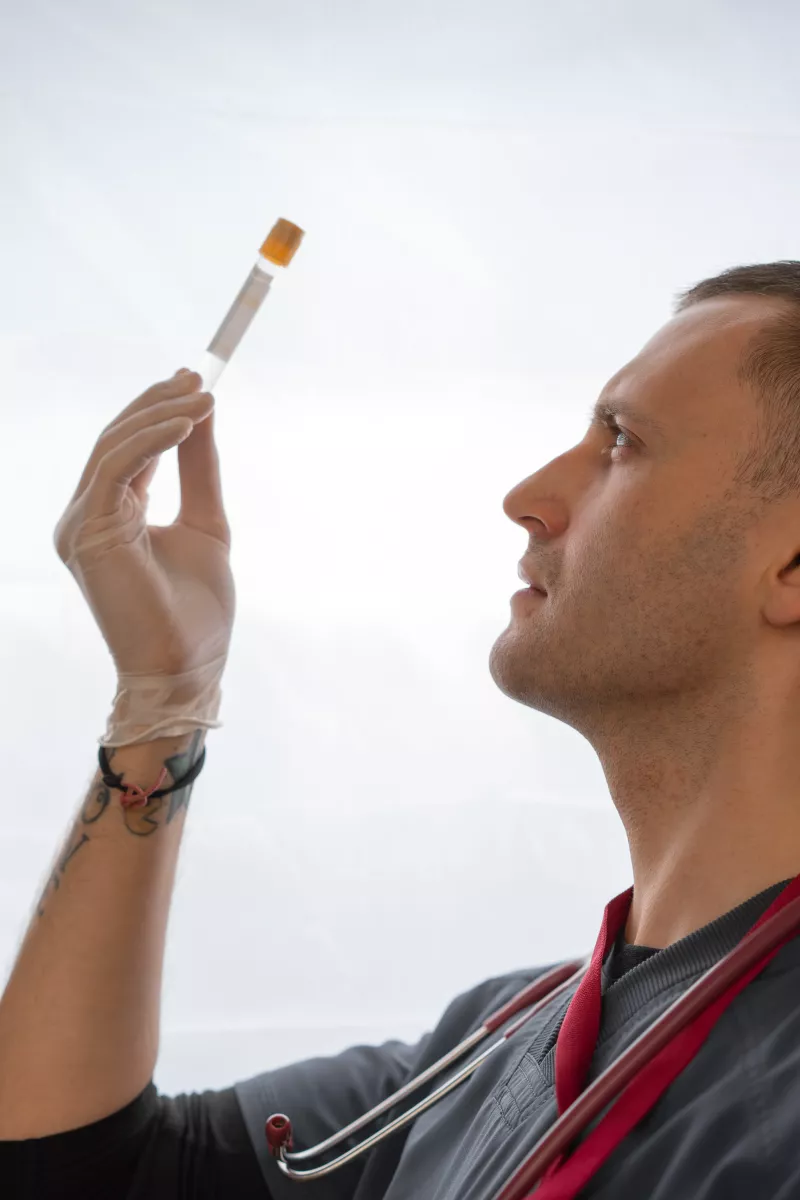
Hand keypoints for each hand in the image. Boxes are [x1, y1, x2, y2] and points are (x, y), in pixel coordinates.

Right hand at [54, 370, 235, 678]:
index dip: (157, 412)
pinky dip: (152, 441)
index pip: (126, 450)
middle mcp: (86, 518)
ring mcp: (81, 526)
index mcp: (110, 518)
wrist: (187, 667)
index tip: (194, 383)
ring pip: (114, 449)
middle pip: (116, 442)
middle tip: (197, 377)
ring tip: (202, 396)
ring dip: (160, 416)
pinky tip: (187, 424)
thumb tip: (203, 415)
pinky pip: (116, 469)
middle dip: (157, 403)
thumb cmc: (195, 611)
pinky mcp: (88, 533)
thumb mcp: (206, 524)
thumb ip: (199, 471)